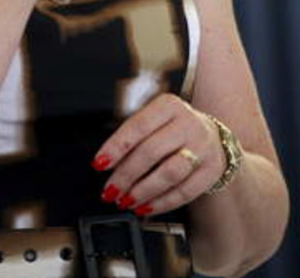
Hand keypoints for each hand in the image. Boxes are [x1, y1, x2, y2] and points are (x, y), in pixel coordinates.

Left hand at [92, 94, 225, 215]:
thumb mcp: (155, 120)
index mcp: (168, 105)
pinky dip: (161, 203)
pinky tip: (146, 207)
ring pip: (169, 173)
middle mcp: (187, 123)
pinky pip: (184, 192)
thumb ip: (133, 137)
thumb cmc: (173, 128)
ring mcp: (202, 147)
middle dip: (126, 175)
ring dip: (143, 191)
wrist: (213, 136)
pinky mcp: (211, 170)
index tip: (99, 163)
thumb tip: (106, 162)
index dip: (116, 146)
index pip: (137, 126)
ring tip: (126, 200)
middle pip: (151, 151)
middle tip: (110, 190)